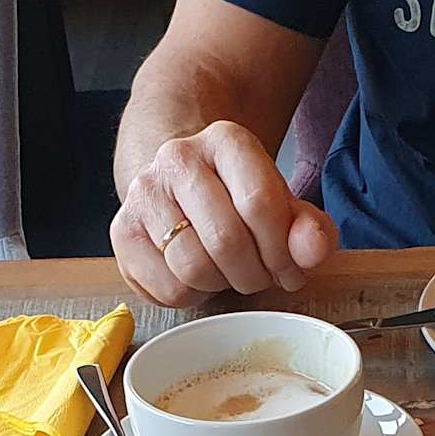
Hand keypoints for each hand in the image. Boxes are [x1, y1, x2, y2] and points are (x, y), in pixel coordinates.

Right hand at [111, 121, 339, 307]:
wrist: (181, 184)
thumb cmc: (238, 198)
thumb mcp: (282, 205)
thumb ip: (309, 228)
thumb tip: (313, 251)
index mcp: (226, 140)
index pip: (259, 203)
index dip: (282, 251)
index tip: (289, 269)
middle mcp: (177, 157)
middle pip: (225, 241)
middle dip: (254, 273)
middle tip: (260, 275)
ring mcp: (143, 193)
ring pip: (193, 268)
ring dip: (222, 284)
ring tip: (228, 272)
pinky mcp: (121, 230)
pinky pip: (167, 288)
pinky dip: (192, 296)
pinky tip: (198, 277)